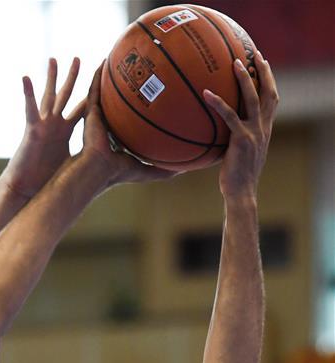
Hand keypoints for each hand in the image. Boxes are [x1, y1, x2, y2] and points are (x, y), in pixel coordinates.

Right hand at [2, 57, 85, 198]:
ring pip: (48, 97)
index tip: (100, 83)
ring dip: (51, 78)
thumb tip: (99, 166)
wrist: (26, 188)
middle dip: (72, 78)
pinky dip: (28, 94)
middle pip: (65, 96)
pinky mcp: (32, 131)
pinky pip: (30, 110)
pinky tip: (25, 78)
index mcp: (63, 132)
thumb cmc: (44, 180)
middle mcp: (53, 125)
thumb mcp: (69, 164)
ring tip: (53, 59)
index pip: (80, 110)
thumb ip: (82, 158)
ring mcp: (42, 126)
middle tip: (79, 58)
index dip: (90, 97)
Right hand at [81, 64, 176, 187]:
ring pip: (106, 92)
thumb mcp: (147, 171)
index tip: (155, 96)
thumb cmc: (119, 172)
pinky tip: (105, 60)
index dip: (141, 109)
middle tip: (141, 70)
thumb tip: (185, 170)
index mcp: (120, 138)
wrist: (99, 169)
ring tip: (120, 59)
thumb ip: (163, 170)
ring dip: (112, 77)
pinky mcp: (90, 112)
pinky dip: (98, 75)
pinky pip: (94, 89)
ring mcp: (98, 117)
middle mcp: (109, 125)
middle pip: (120, 102)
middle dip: (128, 88)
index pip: (131, 121)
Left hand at [203, 51, 278, 199]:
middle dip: (263, 71)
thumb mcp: (241, 155)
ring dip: (245, 79)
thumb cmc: (237, 178)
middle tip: (255, 54)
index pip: (272, 100)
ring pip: (252, 99)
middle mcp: (263, 128)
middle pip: (268, 93)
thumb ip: (237, 140)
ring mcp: (254, 133)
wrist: (242, 193)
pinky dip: (218, 103)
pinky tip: (207, 94)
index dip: (270, 81)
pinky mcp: (241, 140)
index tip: (264, 64)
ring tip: (235, 63)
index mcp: (265, 130)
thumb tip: (220, 133)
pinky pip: (229, 116)